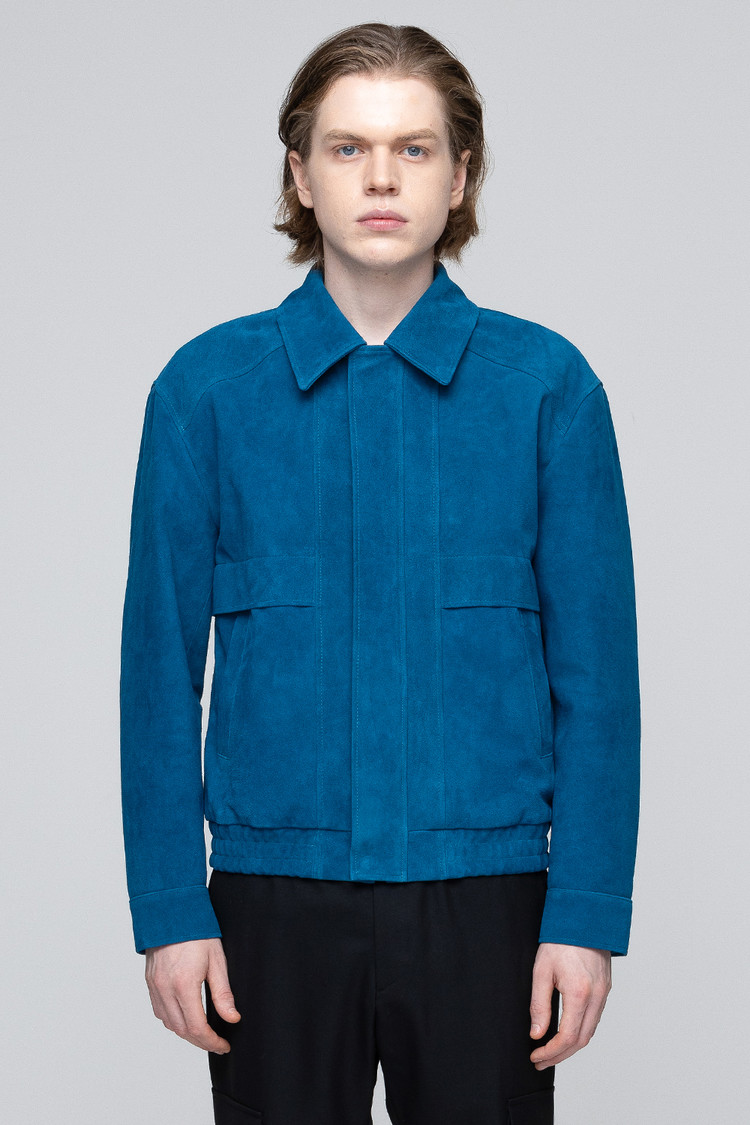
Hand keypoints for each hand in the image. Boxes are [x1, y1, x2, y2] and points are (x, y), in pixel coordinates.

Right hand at [144, 937, 240, 1052]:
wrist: (172, 910)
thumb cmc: (197, 931)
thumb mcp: (217, 961)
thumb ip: (223, 993)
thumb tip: (232, 1018)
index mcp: (184, 985)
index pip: (197, 1027)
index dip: (212, 1041)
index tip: (224, 1045)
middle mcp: (166, 989)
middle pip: (182, 1030)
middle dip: (201, 1041)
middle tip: (217, 1043)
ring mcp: (155, 986)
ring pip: (169, 1024)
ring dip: (186, 1033)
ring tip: (204, 1033)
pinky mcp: (150, 982)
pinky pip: (160, 1011)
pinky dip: (173, 1021)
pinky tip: (186, 1018)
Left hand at [529, 942, 610, 1068]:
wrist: (584, 917)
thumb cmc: (560, 940)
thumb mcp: (541, 970)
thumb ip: (539, 1005)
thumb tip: (537, 1034)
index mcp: (579, 993)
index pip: (567, 1037)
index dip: (551, 1052)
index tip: (536, 1056)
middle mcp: (596, 997)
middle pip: (581, 1041)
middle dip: (560, 1055)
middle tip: (541, 1060)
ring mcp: (604, 993)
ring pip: (590, 1031)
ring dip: (571, 1046)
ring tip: (551, 1051)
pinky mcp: (606, 988)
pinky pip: (595, 1018)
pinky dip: (581, 1031)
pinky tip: (566, 1033)